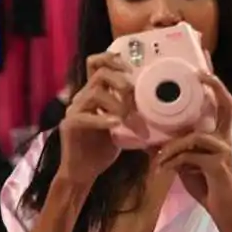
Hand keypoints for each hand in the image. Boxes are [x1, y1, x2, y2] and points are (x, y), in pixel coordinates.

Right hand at [58, 52, 133, 187]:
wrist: (84, 172)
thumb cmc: (103, 149)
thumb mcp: (123, 128)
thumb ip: (133, 114)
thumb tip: (161, 110)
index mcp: (94, 94)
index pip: (96, 64)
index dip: (112, 60)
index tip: (131, 69)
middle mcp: (83, 97)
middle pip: (100, 73)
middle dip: (120, 81)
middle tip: (132, 94)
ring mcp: (74, 110)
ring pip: (95, 92)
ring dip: (116, 104)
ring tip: (127, 118)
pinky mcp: (70, 125)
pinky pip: (85, 116)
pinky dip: (102, 119)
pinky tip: (115, 124)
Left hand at [156, 72, 231, 221]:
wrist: (222, 211)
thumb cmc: (206, 186)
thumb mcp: (185, 165)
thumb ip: (174, 150)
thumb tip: (148, 141)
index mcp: (219, 135)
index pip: (221, 104)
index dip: (214, 85)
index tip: (203, 67)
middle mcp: (225, 138)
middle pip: (224, 104)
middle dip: (213, 86)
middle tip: (197, 73)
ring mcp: (224, 150)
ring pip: (193, 137)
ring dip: (171, 148)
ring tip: (157, 160)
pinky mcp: (218, 165)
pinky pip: (190, 156)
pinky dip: (173, 162)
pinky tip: (163, 170)